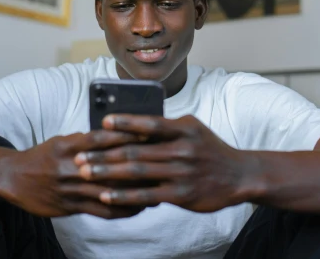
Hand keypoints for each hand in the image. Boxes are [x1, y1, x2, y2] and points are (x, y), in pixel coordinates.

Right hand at [0, 130, 151, 218]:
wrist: (14, 178)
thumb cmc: (43, 156)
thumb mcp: (61, 141)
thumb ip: (86, 140)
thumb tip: (116, 133)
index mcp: (69, 146)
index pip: (102, 139)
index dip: (126, 136)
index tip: (149, 132)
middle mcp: (70, 167)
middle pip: (109, 166)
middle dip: (137, 165)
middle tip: (161, 163)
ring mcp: (71, 189)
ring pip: (108, 190)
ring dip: (134, 191)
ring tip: (157, 190)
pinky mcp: (70, 207)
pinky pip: (101, 210)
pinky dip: (121, 209)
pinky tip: (137, 207)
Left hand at [74, 115, 252, 212]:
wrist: (240, 175)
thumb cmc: (210, 150)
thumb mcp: (194, 129)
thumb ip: (167, 127)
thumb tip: (134, 124)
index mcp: (184, 128)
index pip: (150, 123)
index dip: (125, 122)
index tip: (103, 123)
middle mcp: (182, 149)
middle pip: (135, 149)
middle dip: (103, 153)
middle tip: (79, 156)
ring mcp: (181, 172)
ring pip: (137, 172)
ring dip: (107, 173)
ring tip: (85, 173)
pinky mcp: (181, 195)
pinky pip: (146, 195)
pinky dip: (123, 195)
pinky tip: (105, 195)